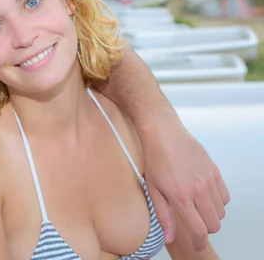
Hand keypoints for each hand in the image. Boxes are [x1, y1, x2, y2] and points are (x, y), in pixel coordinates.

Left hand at [142, 118, 229, 250]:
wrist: (164, 133)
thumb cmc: (155, 160)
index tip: (197, 244)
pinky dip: (217, 201)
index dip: (199, 242)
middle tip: (192, 222)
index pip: (199, 230)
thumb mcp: (153, 189)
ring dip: (210, 214)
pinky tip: (203, 195)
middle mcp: (199, 190)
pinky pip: (225, 197)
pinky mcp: (215, 172)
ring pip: (221, 212)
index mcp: (181, 197)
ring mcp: (209, 180)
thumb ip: (163, 216)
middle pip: (213, 224)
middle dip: (204, 228)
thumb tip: (169, 238)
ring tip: (195, 206)